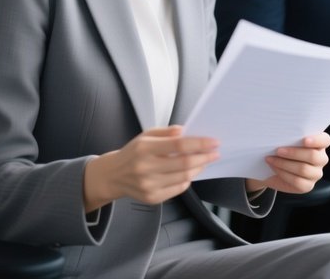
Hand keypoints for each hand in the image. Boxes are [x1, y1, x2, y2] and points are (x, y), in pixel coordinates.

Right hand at [83, 125, 219, 210]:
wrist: (114, 175)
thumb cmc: (133, 152)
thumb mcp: (146, 135)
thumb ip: (167, 132)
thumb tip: (186, 131)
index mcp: (145, 148)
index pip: (178, 146)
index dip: (199, 144)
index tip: (214, 142)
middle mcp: (146, 168)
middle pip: (184, 164)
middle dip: (204, 157)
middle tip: (215, 152)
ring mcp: (149, 186)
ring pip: (183, 178)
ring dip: (198, 168)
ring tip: (205, 161)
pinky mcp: (152, 198)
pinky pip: (178, 189)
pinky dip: (188, 180)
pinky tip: (191, 172)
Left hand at [245, 132, 329, 194]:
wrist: (273, 168)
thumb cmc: (282, 148)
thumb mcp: (286, 140)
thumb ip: (290, 135)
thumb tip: (280, 131)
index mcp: (319, 143)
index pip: (325, 140)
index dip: (317, 140)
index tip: (304, 140)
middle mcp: (321, 158)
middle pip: (313, 156)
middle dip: (293, 153)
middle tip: (278, 150)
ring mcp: (316, 173)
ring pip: (303, 169)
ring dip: (284, 163)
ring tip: (271, 159)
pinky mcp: (308, 186)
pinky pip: (297, 181)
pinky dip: (283, 173)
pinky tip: (274, 167)